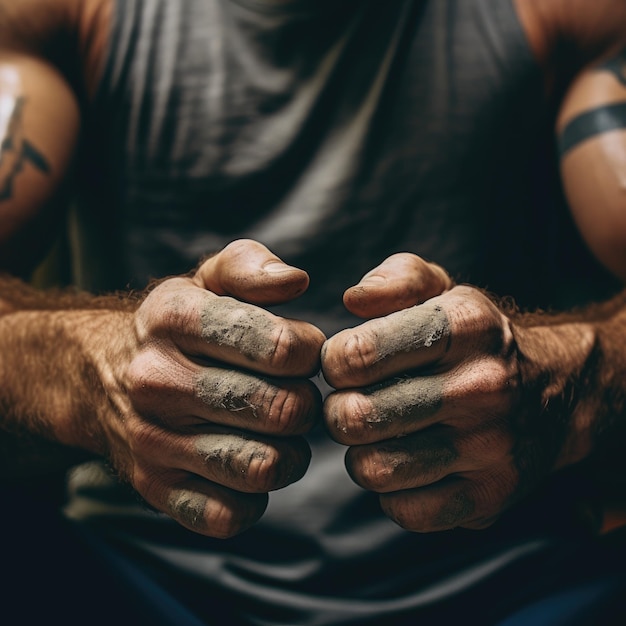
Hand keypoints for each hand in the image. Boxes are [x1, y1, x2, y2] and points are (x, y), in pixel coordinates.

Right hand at [99, 239, 325, 537]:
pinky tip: (250, 462)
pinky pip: (232, 514)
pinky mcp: (155, 488)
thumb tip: (296, 281)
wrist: (99, 377)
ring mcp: (151, 441)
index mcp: (175, 318)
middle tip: (296, 393)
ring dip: (291, 453)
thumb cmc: (178, 326)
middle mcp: (156, 380)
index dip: (309, 351)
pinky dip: (256, 497)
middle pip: (281, 410)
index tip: (300, 350)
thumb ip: (253, 267)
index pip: (278, 346)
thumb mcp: (207, 279)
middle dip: (306, 402)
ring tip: (280, 432)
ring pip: (262, 467)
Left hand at [322, 254, 593, 531]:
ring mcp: (489, 448)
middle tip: (354, 402)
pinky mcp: (490, 497)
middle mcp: (481, 387)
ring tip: (378, 434)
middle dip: (339, 410)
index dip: (334, 362)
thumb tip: (353, 301)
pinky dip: (391, 492)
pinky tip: (406, 464)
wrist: (554, 392)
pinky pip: (404, 511)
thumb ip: (395, 279)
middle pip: (356, 417)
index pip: (358, 355)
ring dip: (360, 453)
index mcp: (463, 326)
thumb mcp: (442, 288)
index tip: (346, 364)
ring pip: (373, 469)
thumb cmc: (474, 337)